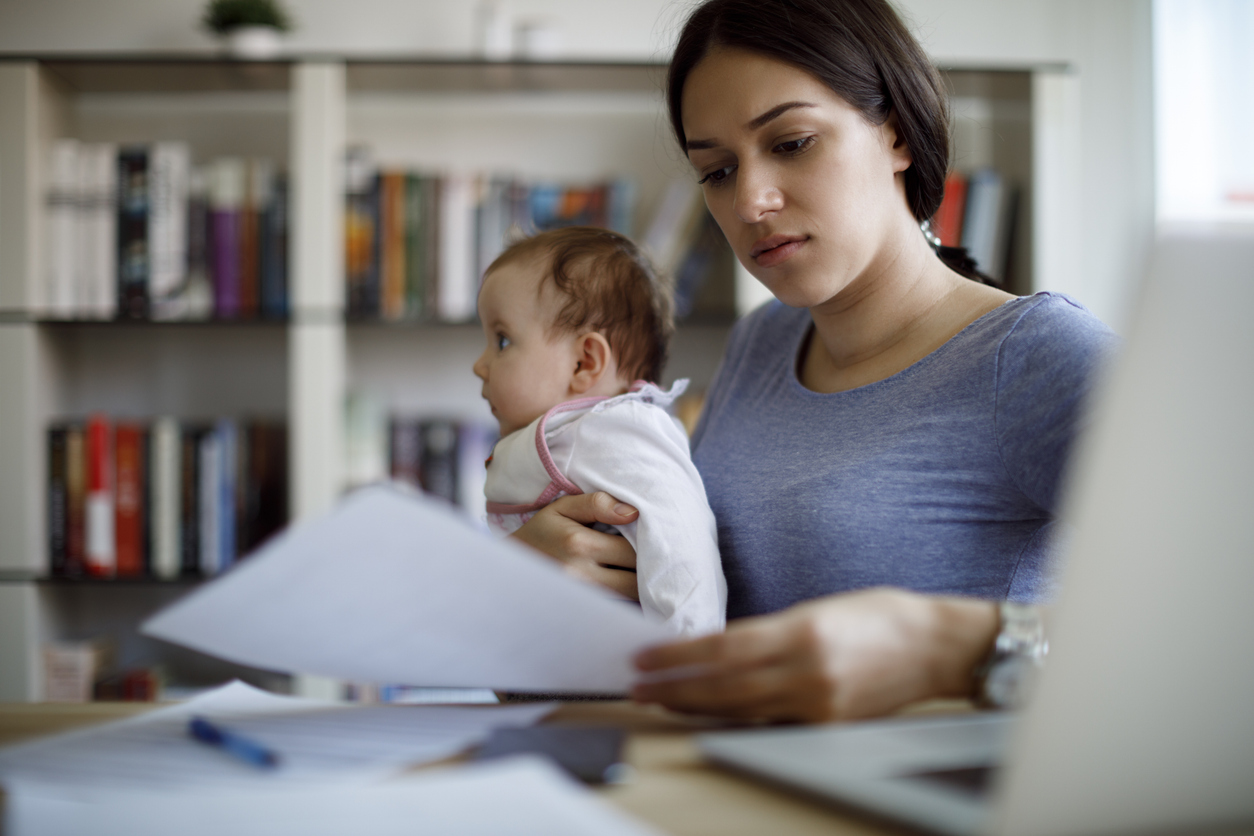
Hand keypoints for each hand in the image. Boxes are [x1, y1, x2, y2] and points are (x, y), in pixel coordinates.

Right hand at [511, 492, 640, 599]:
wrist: (509, 569)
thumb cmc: (541, 533)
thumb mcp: (562, 508)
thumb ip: (597, 503)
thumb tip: (633, 512)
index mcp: (579, 544)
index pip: (633, 549)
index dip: (649, 545)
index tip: (652, 539)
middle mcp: (580, 575)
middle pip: (636, 579)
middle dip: (649, 569)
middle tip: (654, 558)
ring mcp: (580, 598)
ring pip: (629, 598)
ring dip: (640, 586)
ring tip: (643, 571)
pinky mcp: (580, 612)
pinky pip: (616, 609)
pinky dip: (625, 599)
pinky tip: (626, 586)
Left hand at [632, 588, 997, 721]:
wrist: (938, 646)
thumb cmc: (882, 616)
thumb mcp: (820, 609)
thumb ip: (773, 631)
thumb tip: (722, 649)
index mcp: (804, 631)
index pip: (724, 648)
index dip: (678, 655)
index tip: (646, 655)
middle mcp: (808, 671)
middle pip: (725, 685)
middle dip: (675, 687)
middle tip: (638, 685)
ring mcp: (820, 703)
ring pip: (742, 709)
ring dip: (697, 706)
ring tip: (662, 700)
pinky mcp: (829, 725)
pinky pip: (771, 722)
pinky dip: (736, 717)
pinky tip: (711, 713)